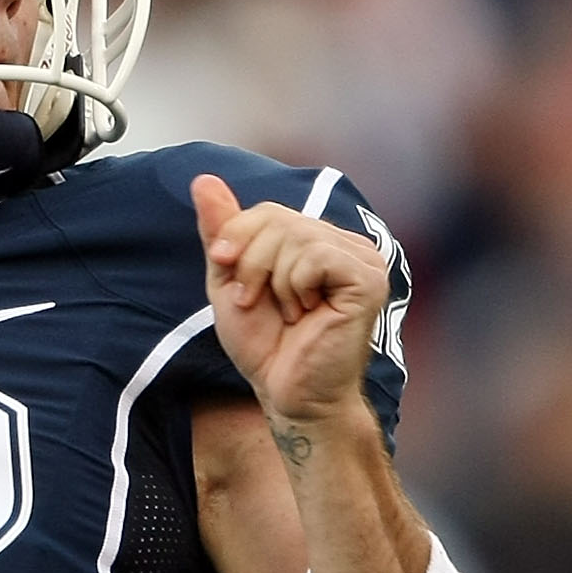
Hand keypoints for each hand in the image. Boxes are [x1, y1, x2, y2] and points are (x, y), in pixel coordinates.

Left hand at [192, 173, 387, 432]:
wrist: (288, 393)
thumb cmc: (265, 344)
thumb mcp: (230, 281)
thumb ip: (222, 232)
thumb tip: (202, 178)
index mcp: (318, 241)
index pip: (268, 211)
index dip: (236, 236)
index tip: (225, 270)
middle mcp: (345, 243)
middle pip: (278, 219)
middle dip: (250, 262)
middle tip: (255, 301)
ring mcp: (363, 258)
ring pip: (296, 236)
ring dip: (272, 281)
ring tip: (288, 312)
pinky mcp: (369, 277)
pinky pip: (315, 256)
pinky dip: (295, 286)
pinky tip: (307, 313)